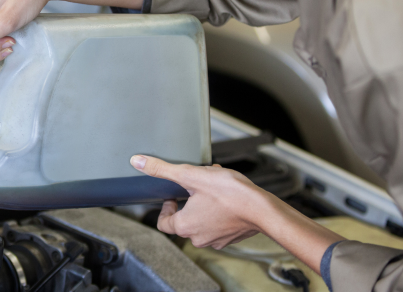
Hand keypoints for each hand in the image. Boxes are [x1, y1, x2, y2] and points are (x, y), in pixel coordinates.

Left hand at [130, 155, 269, 248]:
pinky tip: (226, 196)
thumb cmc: (231, 194)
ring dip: (203, 204)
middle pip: (183, 220)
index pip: (163, 223)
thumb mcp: (191, 175)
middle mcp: (198, 237)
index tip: (173, 196)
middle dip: (188, 200)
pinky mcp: (230, 237)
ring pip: (202, 221)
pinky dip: (218, 211)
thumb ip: (162, 169)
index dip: (165, 207)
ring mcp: (215, 240)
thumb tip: (138, 162)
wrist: (263, 209)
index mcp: (184, 226)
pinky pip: (217, 224)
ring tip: (213, 188)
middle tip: (195, 186)